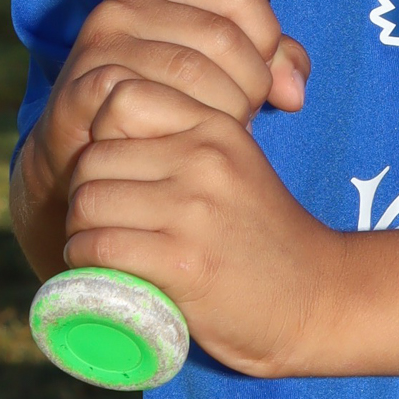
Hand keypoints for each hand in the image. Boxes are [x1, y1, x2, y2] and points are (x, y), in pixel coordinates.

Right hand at [12, 0, 307, 281]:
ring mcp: (97, 45)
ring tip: (214, 137)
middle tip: (241, 122)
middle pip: (221, 35)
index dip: (265, 39)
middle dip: (247, 88)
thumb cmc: (162, 109)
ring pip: (192, 72)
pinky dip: (179, 133)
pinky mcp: (79, 90)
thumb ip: (267, 63)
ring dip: (218, 116)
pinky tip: (182, 148)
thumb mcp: (217, 72)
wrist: (85, 161)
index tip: (263, 83)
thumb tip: (295, 91)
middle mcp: (122, 3)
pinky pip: (152, 105)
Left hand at [62, 92, 336, 375]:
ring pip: (88, 203)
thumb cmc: (263, 237)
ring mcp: (194, 210)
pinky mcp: (183, 262)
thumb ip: (183, 141)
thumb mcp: (234, 165)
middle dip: (86, 194)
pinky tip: (106, 272)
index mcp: (216, 127)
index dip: (104, 137)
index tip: (118, 173)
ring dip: (82, 232)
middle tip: (104, 223)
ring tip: (104, 248)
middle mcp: (204, 159)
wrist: (316, 300)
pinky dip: (88, 263)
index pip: (122, 98)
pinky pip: (100, 247)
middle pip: (94, 159)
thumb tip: (105, 121)